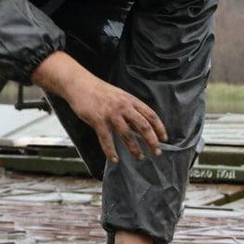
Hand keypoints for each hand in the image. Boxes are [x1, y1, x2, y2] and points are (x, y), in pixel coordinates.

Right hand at [31, 51, 166, 163]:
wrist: (78, 84)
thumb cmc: (98, 90)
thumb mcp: (118, 95)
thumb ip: (129, 107)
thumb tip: (139, 123)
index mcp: (130, 100)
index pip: (150, 115)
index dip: (159, 128)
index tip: (164, 138)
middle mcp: (123, 107)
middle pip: (143, 126)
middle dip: (152, 141)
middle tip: (156, 152)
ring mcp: (111, 114)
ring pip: (127, 135)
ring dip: (135, 148)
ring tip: (139, 157)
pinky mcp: (98, 120)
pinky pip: (107, 140)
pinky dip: (111, 151)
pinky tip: (114, 159)